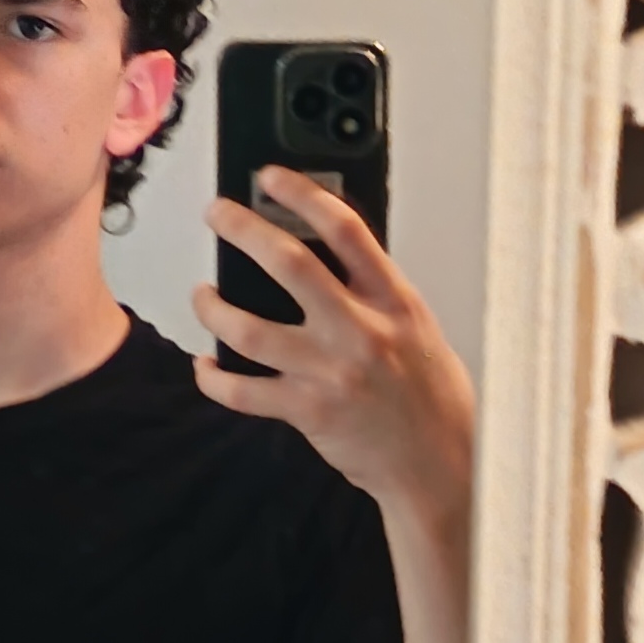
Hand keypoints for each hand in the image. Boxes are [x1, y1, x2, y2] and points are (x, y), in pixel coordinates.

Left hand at [191, 165, 474, 521]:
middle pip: (288, 265)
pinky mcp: (308, 411)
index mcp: (392, 300)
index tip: (271, 177)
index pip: (345, 229)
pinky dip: (214, 378)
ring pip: (250, 330)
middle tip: (216, 214)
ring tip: (202, 296)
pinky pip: (243, 391)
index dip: (303, 193)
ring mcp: (331, 372)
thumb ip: (373, 291)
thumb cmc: (430, 394)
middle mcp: (360, 330)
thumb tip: (322, 253)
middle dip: (243, 230)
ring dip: (213, 309)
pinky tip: (206, 366)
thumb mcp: (415, 326)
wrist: (441, 465)